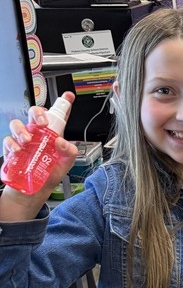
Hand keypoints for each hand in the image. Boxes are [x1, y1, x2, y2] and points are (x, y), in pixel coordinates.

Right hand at [0, 96, 78, 219]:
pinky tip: (18, 151)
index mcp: (53, 135)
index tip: (68, 96)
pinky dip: (12, 144)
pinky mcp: (12, 149)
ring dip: (21, 130)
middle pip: (35, 113)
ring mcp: (23, 140)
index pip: (58, 116)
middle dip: (37, 113)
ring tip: (27, 141)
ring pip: (17, 124)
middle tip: (42, 123)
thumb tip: (62, 142)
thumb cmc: (49, 175)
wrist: (33, 191)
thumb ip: (69, 153)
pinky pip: (8, 140)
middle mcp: (37, 134)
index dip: (63, 104)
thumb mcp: (65, 165)